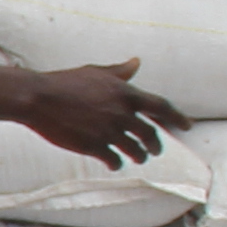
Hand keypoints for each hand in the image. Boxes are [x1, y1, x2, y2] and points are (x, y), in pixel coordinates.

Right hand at [13, 60, 180, 165]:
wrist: (38, 97)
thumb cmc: (66, 82)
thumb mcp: (96, 72)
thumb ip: (120, 72)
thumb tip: (137, 63)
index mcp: (126, 93)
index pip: (162, 107)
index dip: (178, 118)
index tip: (188, 126)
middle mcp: (122, 113)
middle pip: (150, 134)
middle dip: (155, 145)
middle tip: (155, 150)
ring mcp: (109, 131)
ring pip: (135, 150)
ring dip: (139, 156)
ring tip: (138, 158)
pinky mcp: (94, 146)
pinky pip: (114, 160)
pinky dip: (117, 163)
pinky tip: (115, 163)